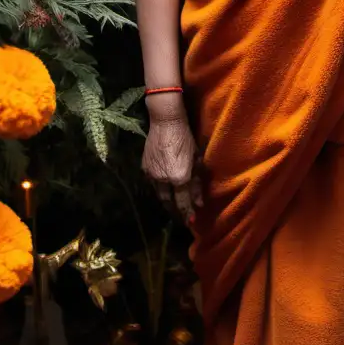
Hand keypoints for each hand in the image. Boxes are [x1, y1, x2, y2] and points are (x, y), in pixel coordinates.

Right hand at [141, 110, 202, 225]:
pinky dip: (159, 189)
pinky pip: (152, 184)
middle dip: (175, 212)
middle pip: (168, 202)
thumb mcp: (196, 161)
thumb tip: (199, 204)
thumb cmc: (186, 139)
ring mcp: (151, 174)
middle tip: (181, 217)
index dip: (187, 214)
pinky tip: (164, 189)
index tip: (191, 223)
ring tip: (173, 205)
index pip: (182, 202)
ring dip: (166, 201)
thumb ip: (197, 184)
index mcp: (179, 177)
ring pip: (158, 194)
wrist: (166, 122)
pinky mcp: (144, 168)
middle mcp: (163, 179)